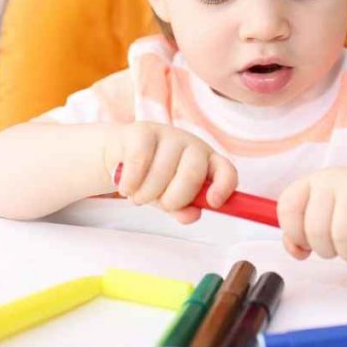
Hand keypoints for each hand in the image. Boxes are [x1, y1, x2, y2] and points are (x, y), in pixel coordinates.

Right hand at [104, 122, 237, 223]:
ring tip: (139, 196)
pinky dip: (131, 182)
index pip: (227, 172)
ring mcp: (169, 135)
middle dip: (174, 198)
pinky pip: (139, 161)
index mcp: (208, 163)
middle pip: (192, 174)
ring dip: (146, 194)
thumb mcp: (171, 198)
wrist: (119, 156)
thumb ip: (183, 208)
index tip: (213, 203)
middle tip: (160, 204)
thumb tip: (192, 215)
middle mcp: (193, 145)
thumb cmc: (153, 179)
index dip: (223, 187)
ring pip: (162, 172)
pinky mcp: (143, 131)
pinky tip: (126, 188)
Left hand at [277, 168, 346, 263]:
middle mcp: (331, 178)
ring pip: (341, 236)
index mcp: (311, 182)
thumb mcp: (322, 222)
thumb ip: (300, 236)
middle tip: (340, 248)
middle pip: (315, 230)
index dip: (295, 234)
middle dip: (326, 251)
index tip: (309, 243)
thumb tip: (297, 251)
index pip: (288, 208)